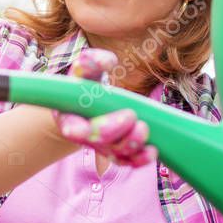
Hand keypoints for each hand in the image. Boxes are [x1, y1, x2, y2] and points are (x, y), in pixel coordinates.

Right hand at [51, 48, 157, 167]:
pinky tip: (153, 151)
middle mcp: (84, 136)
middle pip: (98, 141)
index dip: (85, 130)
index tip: (100, 121)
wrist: (89, 101)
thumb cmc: (86, 83)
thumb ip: (91, 61)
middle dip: (114, 130)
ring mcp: (101, 146)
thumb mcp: (84, 68)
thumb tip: (109, 61)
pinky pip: (128, 161)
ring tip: (144, 128)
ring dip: (131, 144)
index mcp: (69, 117)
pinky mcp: (117, 152)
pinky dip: (141, 159)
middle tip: (131, 114)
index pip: (73, 129)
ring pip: (115, 153)